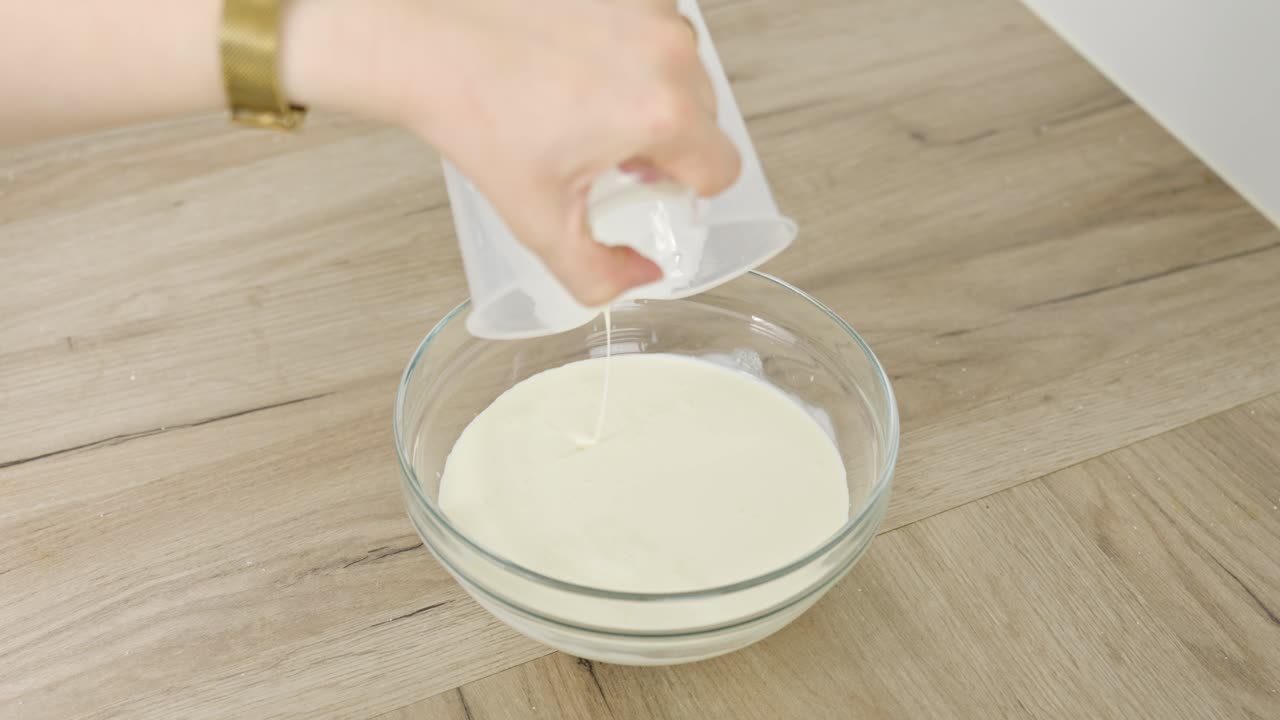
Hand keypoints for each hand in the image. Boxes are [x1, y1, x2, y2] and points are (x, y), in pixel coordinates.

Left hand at [286, 0, 741, 304]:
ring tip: (586, 99)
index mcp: (660, 113)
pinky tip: (581, 60)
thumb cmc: (476, 113)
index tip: (642, 182)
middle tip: (600, 145)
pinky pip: (656, 27)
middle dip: (663, 139)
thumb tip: (642, 275)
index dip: (682, 188)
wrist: (428, 40)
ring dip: (651, 89)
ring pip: (683, 70)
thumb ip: (596, 275)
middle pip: (705, 119)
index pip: (721, 170)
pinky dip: (630, 47)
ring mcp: (651, 8)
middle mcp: (669, 53)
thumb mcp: (537, 220)